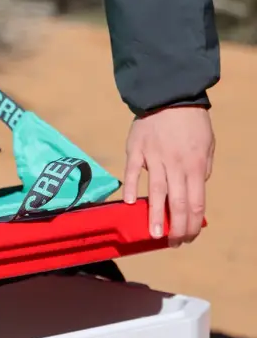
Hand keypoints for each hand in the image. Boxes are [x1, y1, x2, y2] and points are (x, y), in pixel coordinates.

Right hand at [123, 107, 213, 244]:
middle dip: (176, 227)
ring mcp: (155, 157)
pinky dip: (131, 187)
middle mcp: (176, 165)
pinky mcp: (136, 149)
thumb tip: (196, 189)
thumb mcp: (207, 145)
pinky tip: (130, 203)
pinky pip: (133, 171)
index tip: (188, 237)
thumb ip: (202, 170)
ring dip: (155, 216)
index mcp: (195, 165)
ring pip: (156, 192)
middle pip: (178, 203)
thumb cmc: (191, 121)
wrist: (170, 93)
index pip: (196, 203)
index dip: (192, 224)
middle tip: (172, 243)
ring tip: (153, 235)